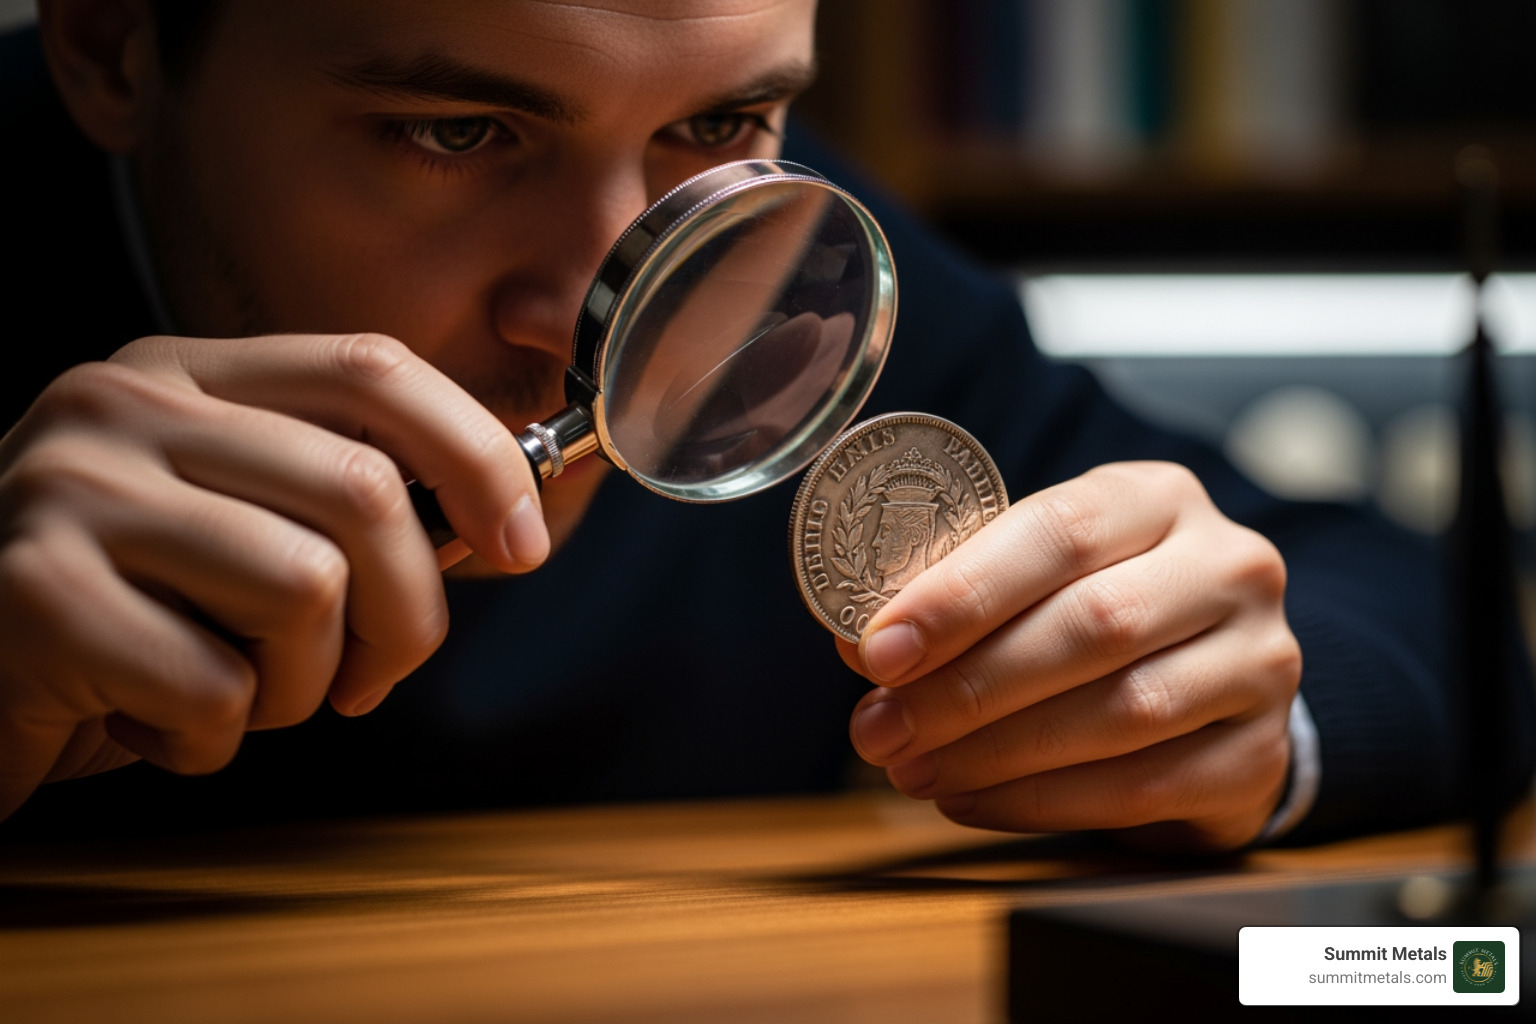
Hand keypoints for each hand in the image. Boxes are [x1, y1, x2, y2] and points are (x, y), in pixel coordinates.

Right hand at [0, 333, 546, 819]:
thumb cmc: (125, 617)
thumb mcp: (236, 529)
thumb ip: (343, 506)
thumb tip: (508, 517)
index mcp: (188, 373)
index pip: (372, 366)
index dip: (476, 454)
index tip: (522, 543)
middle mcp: (123, 407)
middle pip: (363, 489)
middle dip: (405, 614)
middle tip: (366, 678)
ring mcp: (69, 490)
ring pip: (305, 589)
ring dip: (298, 686)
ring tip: (232, 694)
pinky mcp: (34, 594)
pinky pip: (216, 686)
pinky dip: (212, 740)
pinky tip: (149, 724)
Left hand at [839, 462, 1300, 852]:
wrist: (1214, 688)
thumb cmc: (1098, 613)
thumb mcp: (1036, 578)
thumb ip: (959, 600)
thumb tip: (864, 646)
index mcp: (1158, 499)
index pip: (1059, 532)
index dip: (963, 593)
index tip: (880, 649)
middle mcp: (1229, 568)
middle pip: (1091, 625)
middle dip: (966, 687)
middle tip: (878, 729)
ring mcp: (1260, 663)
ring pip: (1121, 713)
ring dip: (994, 752)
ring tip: (912, 770)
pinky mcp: (1261, 756)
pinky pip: (1142, 788)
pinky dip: (1040, 802)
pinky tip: (971, 800)